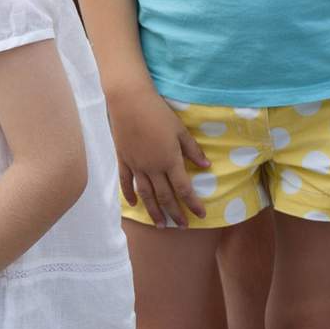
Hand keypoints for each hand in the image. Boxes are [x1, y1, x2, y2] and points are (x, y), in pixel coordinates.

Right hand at [110, 89, 209, 226]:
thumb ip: (192, 150)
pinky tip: (134, 205)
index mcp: (170, 161)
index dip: (193, 204)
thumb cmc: (158, 113)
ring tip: (160, 225)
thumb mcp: (180, 130)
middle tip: (182, 226)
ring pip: (146, 195)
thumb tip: (205, 165)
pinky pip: (126, 183)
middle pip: (165, 196)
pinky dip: (130, 195)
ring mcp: (136, 166)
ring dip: (154, 211)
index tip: (201, 215)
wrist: (129, 102)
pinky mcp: (123, 160)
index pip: (184, 189)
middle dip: (175, 213)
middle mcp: (153, 168)